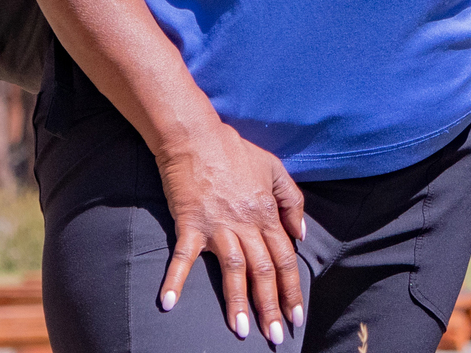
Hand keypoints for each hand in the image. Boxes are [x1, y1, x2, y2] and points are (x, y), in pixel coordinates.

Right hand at [154, 120, 306, 343]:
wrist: (197, 137)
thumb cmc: (236, 151)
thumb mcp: (275, 169)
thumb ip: (292, 202)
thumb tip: (301, 234)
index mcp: (267, 213)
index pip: (285, 259)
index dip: (291, 290)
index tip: (296, 318)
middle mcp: (246, 223)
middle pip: (263, 271)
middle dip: (271, 307)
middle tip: (275, 338)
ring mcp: (217, 226)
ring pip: (233, 270)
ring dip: (237, 303)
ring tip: (241, 332)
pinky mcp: (190, 224)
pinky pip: (183, 257)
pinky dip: (176, 280)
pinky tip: (168, 304)